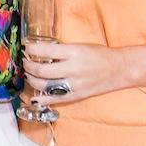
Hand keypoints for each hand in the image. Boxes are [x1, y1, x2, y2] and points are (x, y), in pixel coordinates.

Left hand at [23, 41, 145, 106]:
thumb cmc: (100, 54)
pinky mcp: (76, 95)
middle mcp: (73, 69)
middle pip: (41, 70)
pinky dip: (42, 99)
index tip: (26, 47)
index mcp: (73, 52)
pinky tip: (34, 96)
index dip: (31, 49)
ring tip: (29, 74)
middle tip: (25, 61)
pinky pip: (55, 99)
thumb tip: (39, 51)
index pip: (45, 51)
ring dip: (32, 80)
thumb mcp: (79, 45)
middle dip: (28, 65)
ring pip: (44, 85)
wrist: (119, 69)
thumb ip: (61, 50)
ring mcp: (74, 85)